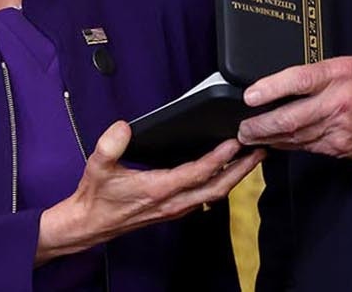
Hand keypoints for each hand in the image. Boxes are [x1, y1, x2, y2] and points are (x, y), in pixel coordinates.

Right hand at [35, 121, 263, 263]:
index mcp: (157, 189)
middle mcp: (172, 202)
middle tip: (259, 150)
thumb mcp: (97, 167)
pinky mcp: (173, 209)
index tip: (234, 142)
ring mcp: (175, 208)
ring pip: (214, 194)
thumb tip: (124, 127)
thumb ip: (110, 145)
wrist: (91, 224)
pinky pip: (205, 197)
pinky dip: (221, 183)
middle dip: (241, 169)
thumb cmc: (96, 197)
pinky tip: (225, 173)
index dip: (218, 158)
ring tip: (250, 159)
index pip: (197, 173)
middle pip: (216, 187)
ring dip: (235, 177)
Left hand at [237, 56, 351, 161]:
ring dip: (268, 137)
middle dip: (261, 124)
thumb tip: (278, 84)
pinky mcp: (339, 146)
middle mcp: (339, 102)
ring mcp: (339, 128)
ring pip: (295, 136)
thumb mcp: (346, 67)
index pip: (299, 80)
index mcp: (339, 74)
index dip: (271, 89)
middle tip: (242, 127)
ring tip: (250, 135)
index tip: (249, 96)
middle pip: (291, 116)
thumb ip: (316, 74)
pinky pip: (306, 146)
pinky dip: (286, 144)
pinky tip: (273, 142)